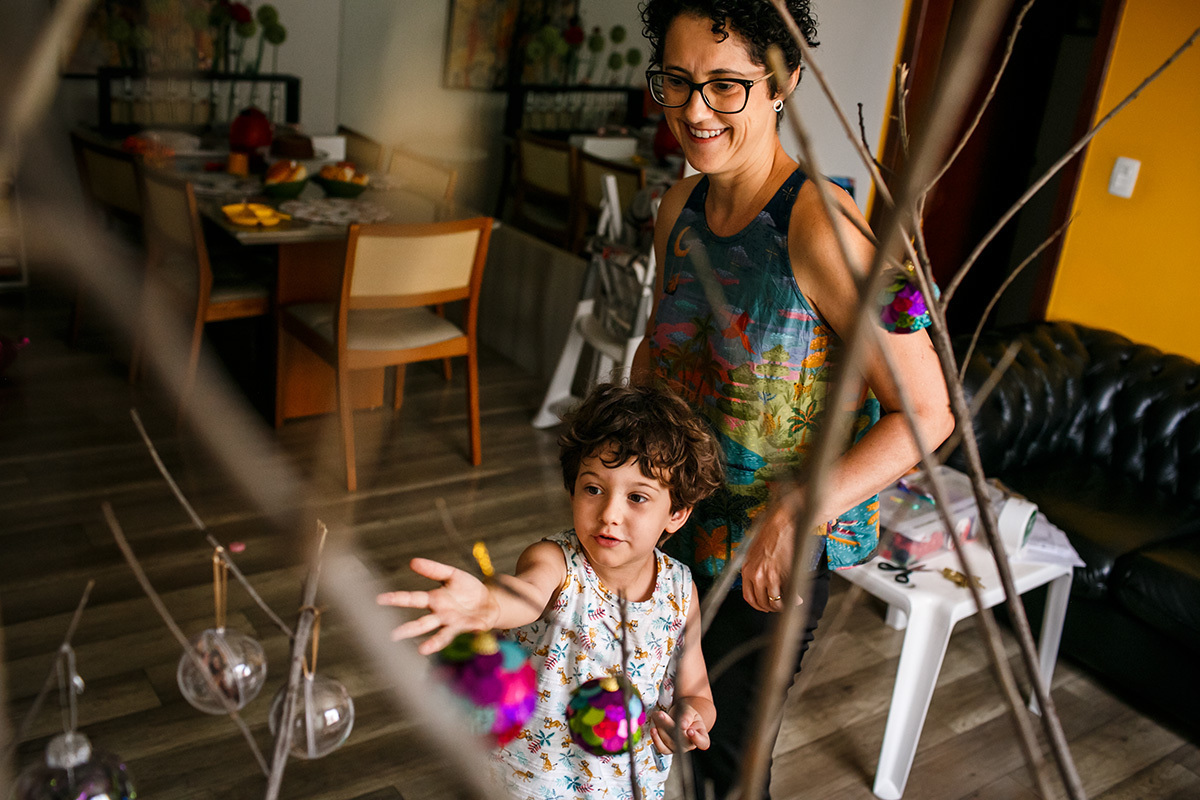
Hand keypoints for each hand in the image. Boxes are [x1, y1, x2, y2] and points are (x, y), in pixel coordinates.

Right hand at [376, 558, 497, 654]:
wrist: (491, 600)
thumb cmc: (468, 589)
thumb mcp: (452, 575)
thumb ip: (433, 569)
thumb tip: (412, 562)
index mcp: (434, 600)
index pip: (412, 599)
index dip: (396, 599)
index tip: (379, 599)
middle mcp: (440, 615)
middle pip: (421, 623)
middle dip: (407, 629)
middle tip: (391, 635)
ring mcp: (454, 624)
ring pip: (439, 635)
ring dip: (431, 643)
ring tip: (421, 650)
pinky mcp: (469, 628)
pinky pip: (467, 632)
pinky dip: (470, 632)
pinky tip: (471, 631)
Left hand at [650, 707, 709, 753]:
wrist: (681, 715)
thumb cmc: (688, 714)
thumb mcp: (690, 711)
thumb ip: (687, 716)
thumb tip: (683, 724)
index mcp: (701, 736)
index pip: (702, 742)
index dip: (697, 739)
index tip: (690, 730)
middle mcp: (690, 744)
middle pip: (682, 741)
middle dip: (670, 726)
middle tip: (662, 714)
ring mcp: (679, 748)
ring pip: (669, 743)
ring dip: (660, 728)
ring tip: (657, 715)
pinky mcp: (668, 747)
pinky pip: (662, 748)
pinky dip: (656, 738)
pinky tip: (653, 729)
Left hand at [740, 499, 805, 612]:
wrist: (783, 522)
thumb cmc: (771, 532)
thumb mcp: (755, 551)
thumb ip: (756, 567)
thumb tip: (761, 582)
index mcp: (747, 569)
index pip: (748, 596)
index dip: (758, 605)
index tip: (765, 606)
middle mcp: (754, 574)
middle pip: (760, 602)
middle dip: (771, 608)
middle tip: (779, 607)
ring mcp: (767, 576)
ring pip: (773, 602)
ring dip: (782, 606)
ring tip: (789, 603)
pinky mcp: (780, 574)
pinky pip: (786, 595)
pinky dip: (792, 601)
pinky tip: (797, 599)